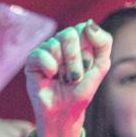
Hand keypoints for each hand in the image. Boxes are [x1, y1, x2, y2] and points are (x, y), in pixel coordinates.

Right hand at [25, 20, 112, 136]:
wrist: (66, 112)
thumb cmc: (82, 90)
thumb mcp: (102, 66)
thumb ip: (104, 42)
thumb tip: (89, 24)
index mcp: (78, 39)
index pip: (84, 29)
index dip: (88, 51)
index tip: (88, 67)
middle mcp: (60, 41)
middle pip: (70, 34)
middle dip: (76, 60)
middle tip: (75, 77)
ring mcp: (46, 50)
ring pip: (55, 44)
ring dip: (64, 68)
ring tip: (63, 80)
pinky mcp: (31, 61)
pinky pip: (40, 54)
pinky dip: (50, 67)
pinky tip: (50, 77)